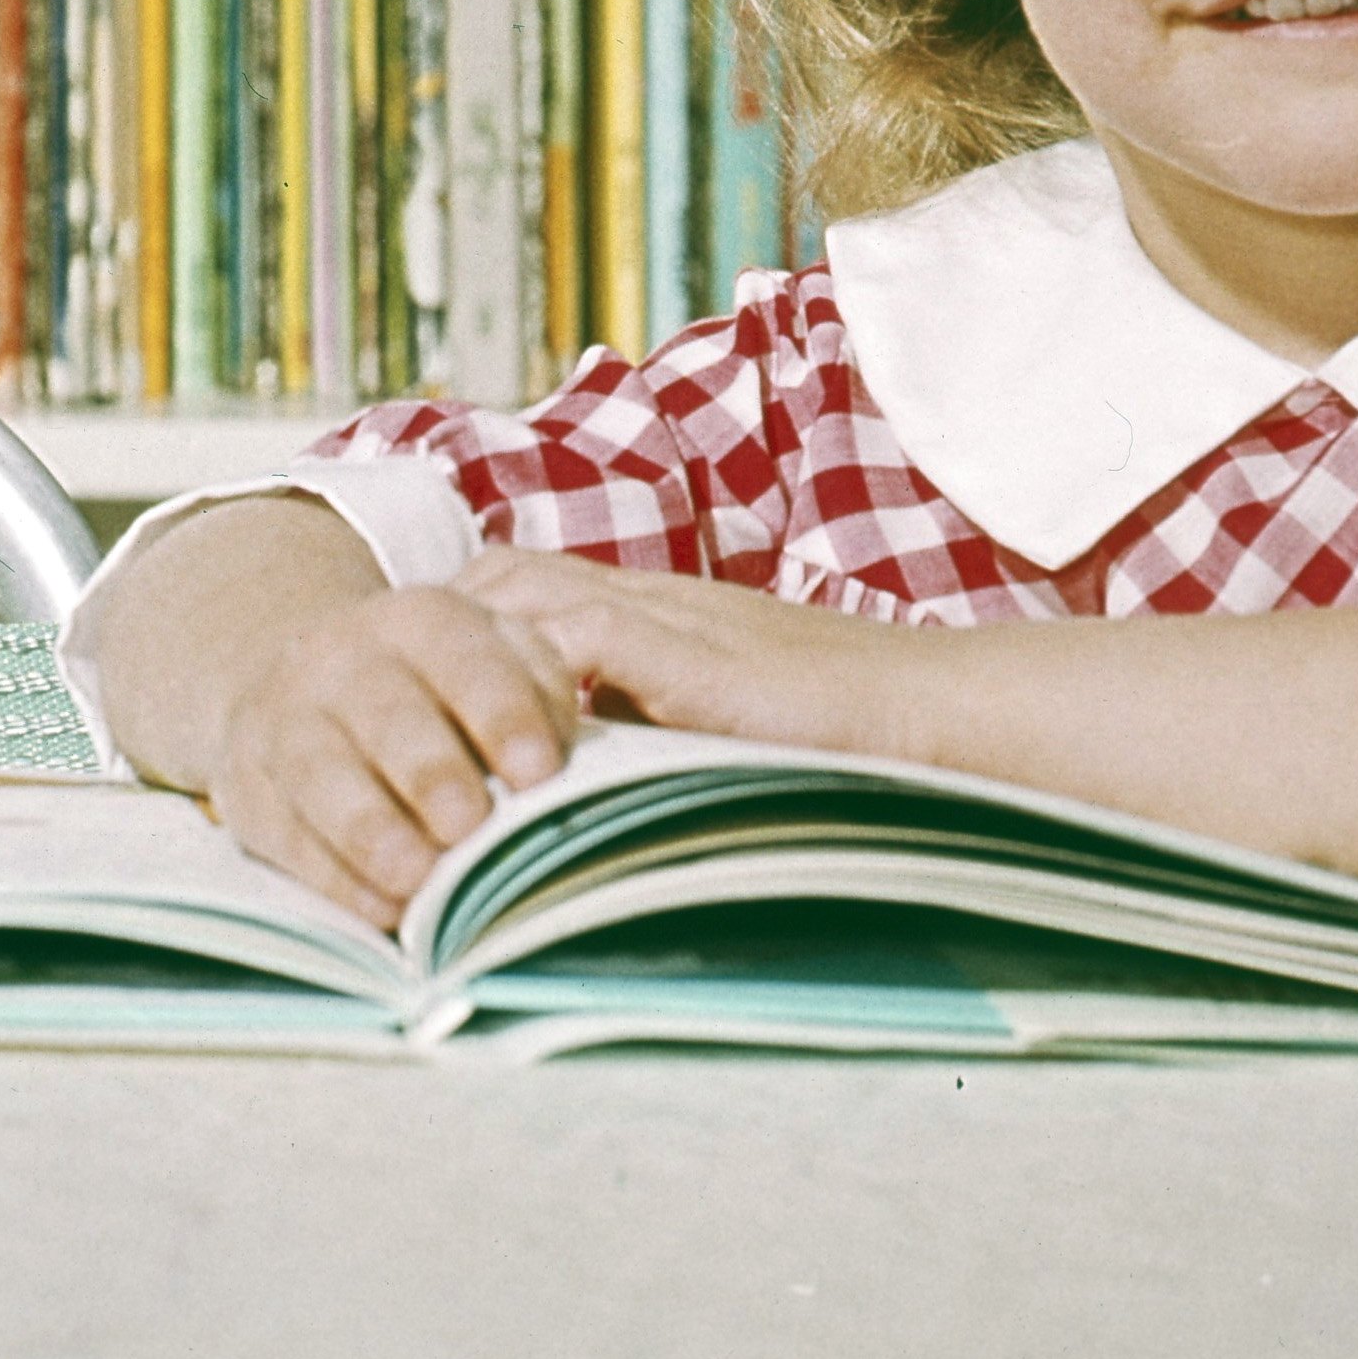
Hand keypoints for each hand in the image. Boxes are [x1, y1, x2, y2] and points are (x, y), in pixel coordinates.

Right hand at [210, 585, 580, 931]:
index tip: (538, 774)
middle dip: (430, 772)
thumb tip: (557, 764)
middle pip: (387, 714)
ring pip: (322, 772)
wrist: (307, 683)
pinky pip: (286, 832)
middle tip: (469, 826)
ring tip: (419, 877)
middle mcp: (343, 657)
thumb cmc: (436, 688)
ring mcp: (285, 719)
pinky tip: (381, 908)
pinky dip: (334, 876)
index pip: (464, 657)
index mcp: (421, 619)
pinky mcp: (247, 784)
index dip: (503, 714)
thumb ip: (538, 692)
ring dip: (372, 830)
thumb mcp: (493, 661)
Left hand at [453, 548, 898, 754]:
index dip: (464, 628)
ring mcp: (673, 620)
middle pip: (497, 575)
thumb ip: (655, 724)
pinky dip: (532, 673)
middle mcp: (651, 599)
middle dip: (443, 636)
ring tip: (439, 732)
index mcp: (656, 612)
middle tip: (414, 713)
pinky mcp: (696, 659)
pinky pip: (581, 635)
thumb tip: (574, 782)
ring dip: (471, 653)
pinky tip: (506, 736)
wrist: (943, 714)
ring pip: (521, 594)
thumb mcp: (725, 718)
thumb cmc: (852, 733)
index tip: (428, 692)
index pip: (518, 582)